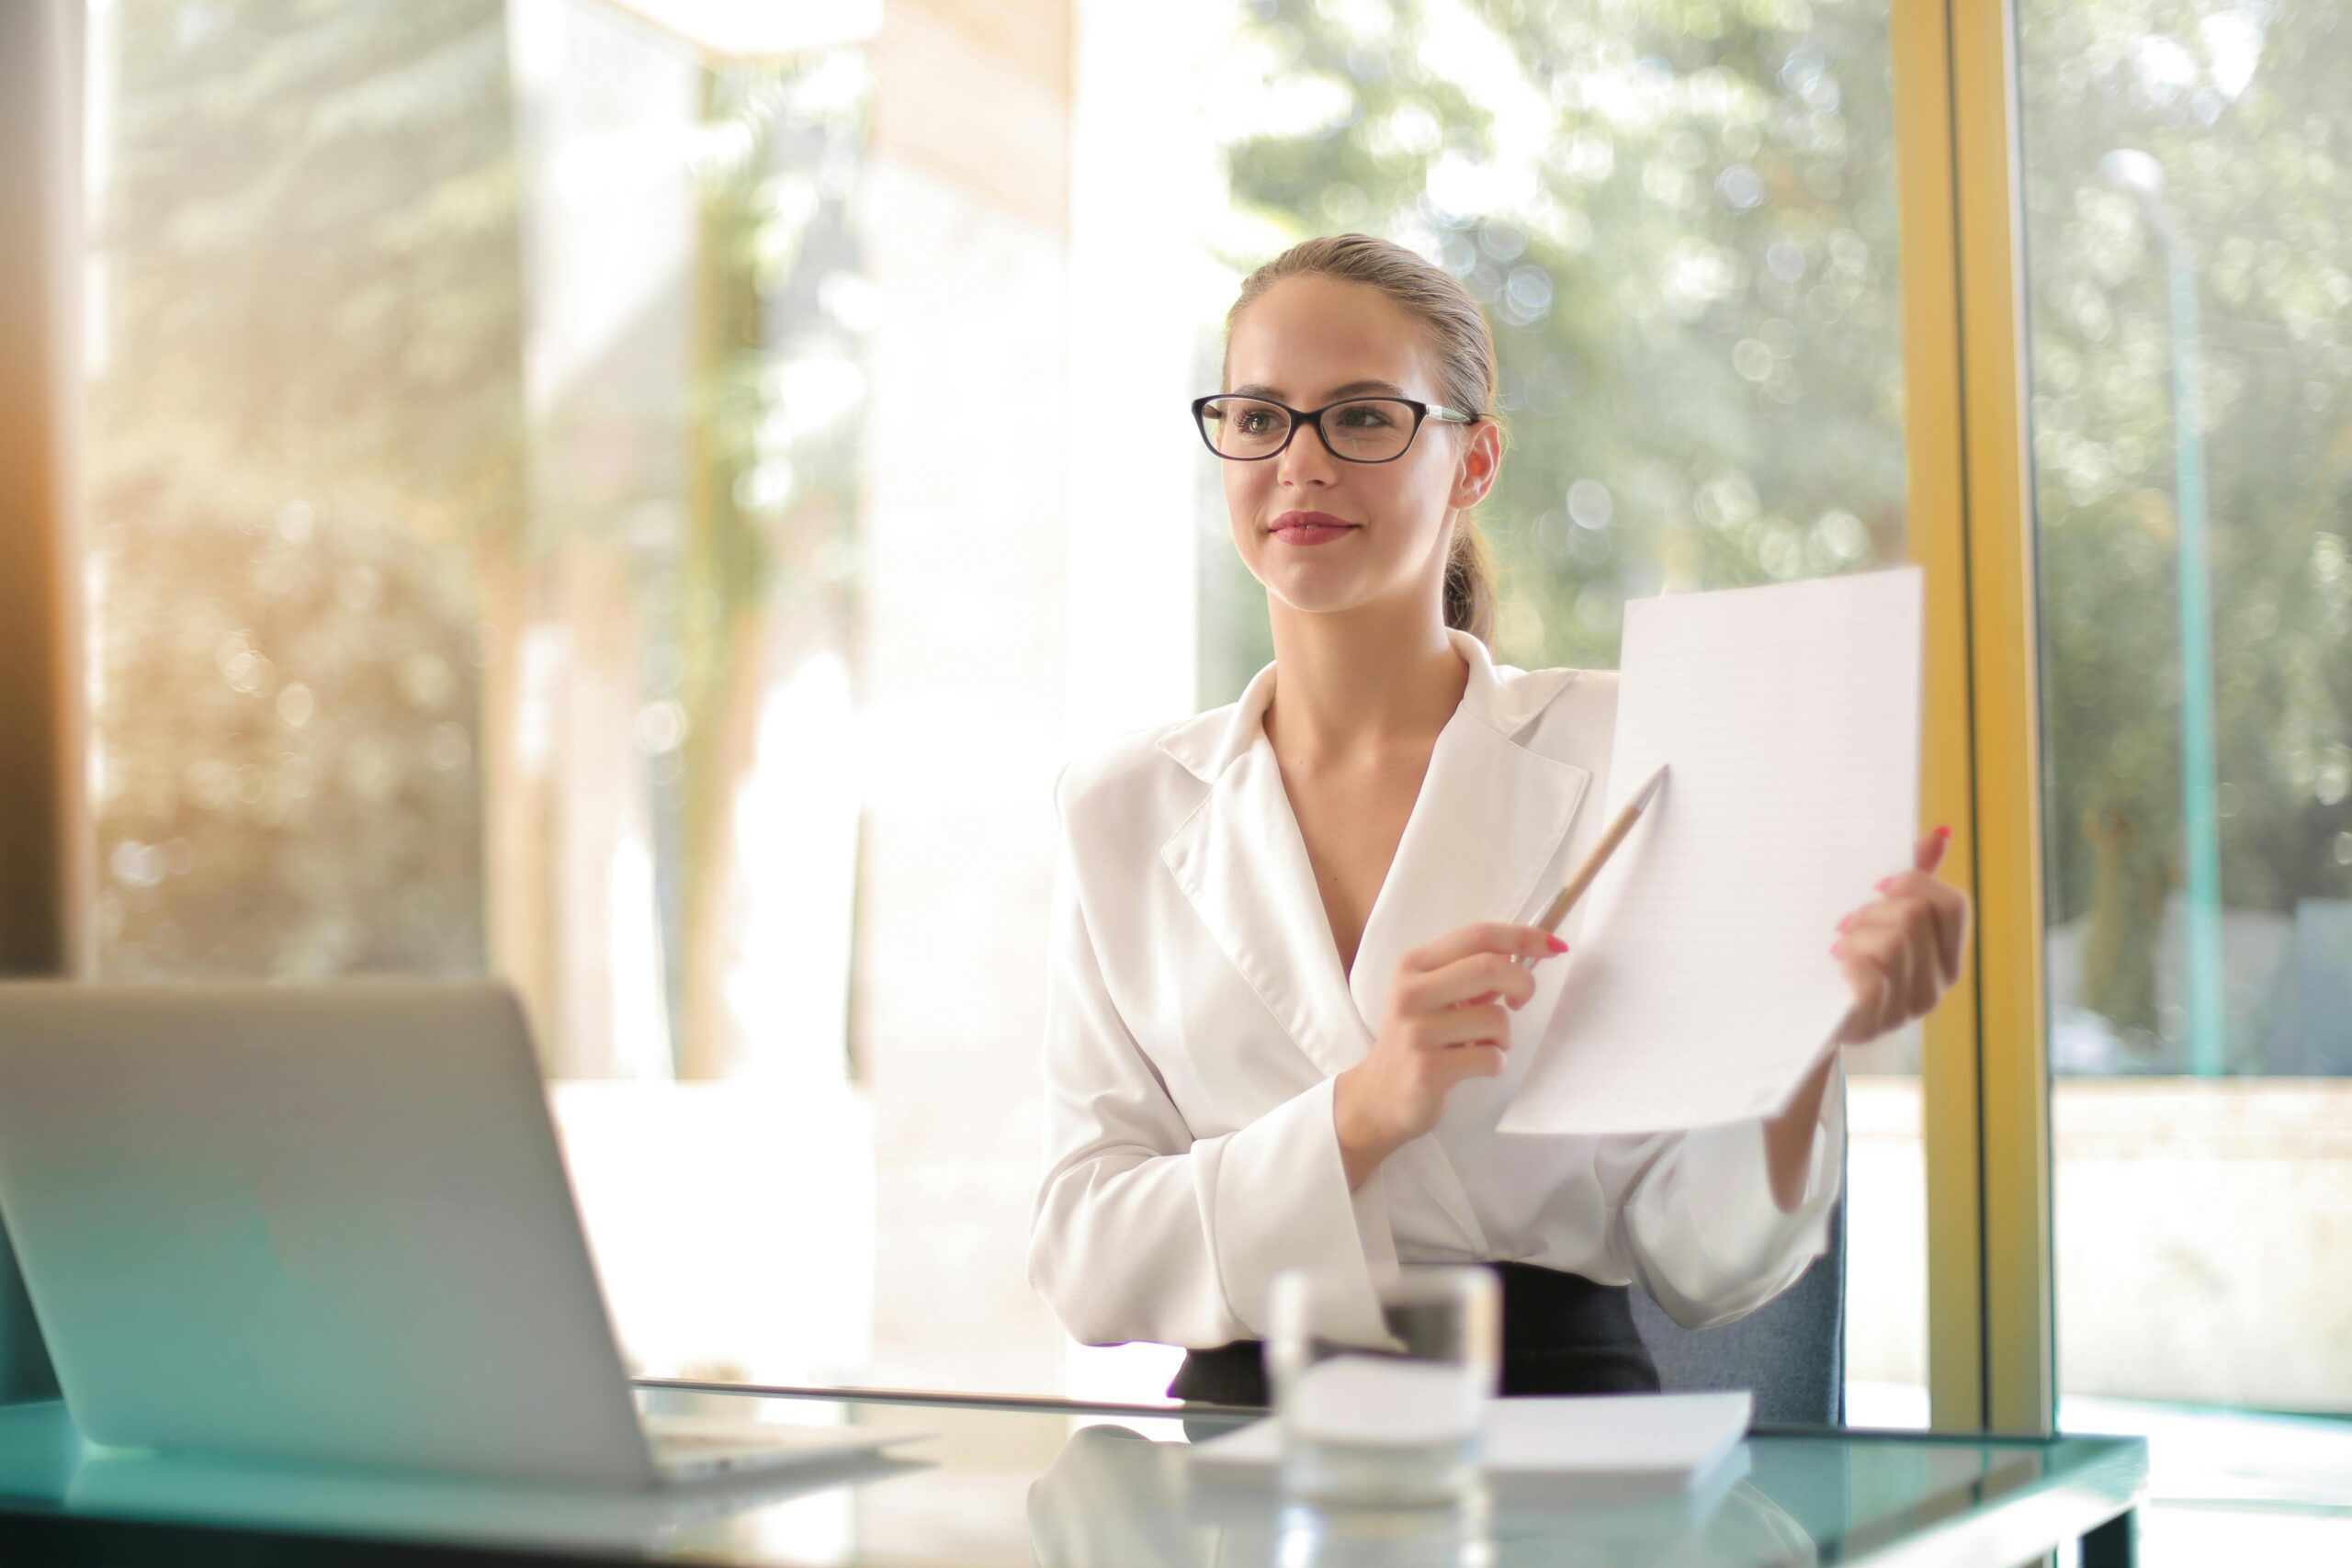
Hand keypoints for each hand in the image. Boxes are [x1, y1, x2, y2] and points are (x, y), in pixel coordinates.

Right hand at [1333, 922, 1565, 1187]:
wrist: (1379, 1095)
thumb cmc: (1419, 1039)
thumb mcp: (1433, 995)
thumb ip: (1469, 973)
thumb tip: (1526, 953)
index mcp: (1413, 965)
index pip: (1478, 935)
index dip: (1523, 936)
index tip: (1554, 946)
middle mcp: (1411, 992)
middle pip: (1491, 967)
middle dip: (1523, 984)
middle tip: (1521, 1002)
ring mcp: (1418, 1032)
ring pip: (1497, 1019)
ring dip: (1505, 1036)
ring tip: (1484, 1044)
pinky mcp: (1428, 1069)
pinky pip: (1491, 1057)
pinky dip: (1496, 1062)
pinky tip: (1475, 1065)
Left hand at [1830, 826, 1970, 1044]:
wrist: (1808, 1020)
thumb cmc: (1849, 960)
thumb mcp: (1882, 918)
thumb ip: (1914, 880)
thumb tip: (1941, 833)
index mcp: (1946, 957)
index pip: (1953, 904)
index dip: (1916, 883)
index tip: (1877, 886)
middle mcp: (1936, 986)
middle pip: (1916, 917)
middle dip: (1874, 911)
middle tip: (1847, 925)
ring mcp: (1907, 1009)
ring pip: (1892, 944)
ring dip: (1856, 936)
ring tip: (1839, 948)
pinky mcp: (1875, 1024)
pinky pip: (1871, 981)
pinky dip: (1851, 965)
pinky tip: (1839, 966)